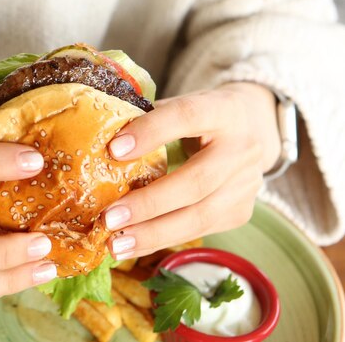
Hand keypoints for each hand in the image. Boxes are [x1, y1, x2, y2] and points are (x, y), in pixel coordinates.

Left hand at [102, 82, 280, 259]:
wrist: (254, 126)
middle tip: (109, 218)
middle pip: (196, 181)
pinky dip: (161, 240)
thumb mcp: (180, 105)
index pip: (187, 116)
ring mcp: (246, 184)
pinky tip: (132, 246)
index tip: (114, 150)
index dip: (151, 132)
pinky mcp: (241, 212)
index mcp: (221, 109)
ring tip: (115, 245)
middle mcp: (241, 148)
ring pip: (200, 216)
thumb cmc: (201, 116)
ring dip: (152, 234)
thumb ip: (147, 119)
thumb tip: (97, 141)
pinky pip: (198, 230)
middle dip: (149, 203)